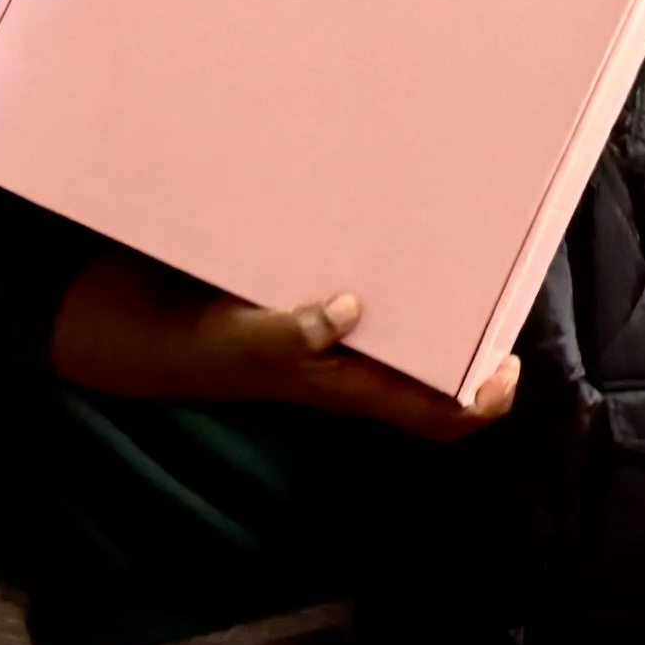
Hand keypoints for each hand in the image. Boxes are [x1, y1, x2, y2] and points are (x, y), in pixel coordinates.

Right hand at [49, 249, 518, 442]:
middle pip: (438, 374)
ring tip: (470, 248)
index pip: (432, 417)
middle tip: (505, 284)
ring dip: (447, 305)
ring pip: (414, 336)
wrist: (136, 328)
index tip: (508, 365)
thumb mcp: (236, 342)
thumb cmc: (193, 343)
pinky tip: (402, 227)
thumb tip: (347, 312)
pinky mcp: (314, 306)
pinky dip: (401, 276)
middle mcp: (352, 366)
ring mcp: (336, 338)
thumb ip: (286, 336)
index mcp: (345, 386)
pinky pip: (375, 301)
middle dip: (479, 340)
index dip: (479, 404)